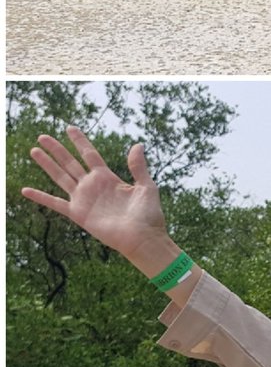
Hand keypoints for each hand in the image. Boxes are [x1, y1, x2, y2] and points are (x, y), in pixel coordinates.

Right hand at [22, 127, 170, 267]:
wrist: (143, 238)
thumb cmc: (149, 214)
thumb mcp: (147, 186)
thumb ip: (138, 167)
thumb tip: (137, 144)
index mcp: (108, 178)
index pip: (90, 154)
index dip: (80, 141)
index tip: (70, 128)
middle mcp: (93, 186)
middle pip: (70, 163)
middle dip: (57, 149)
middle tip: (43, 136)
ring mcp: (84, 199)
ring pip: (60, 177)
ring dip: (47, 164)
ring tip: (34, 150)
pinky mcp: (78, 214)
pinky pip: (55, 203)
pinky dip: (40, 197)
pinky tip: (25, 190)